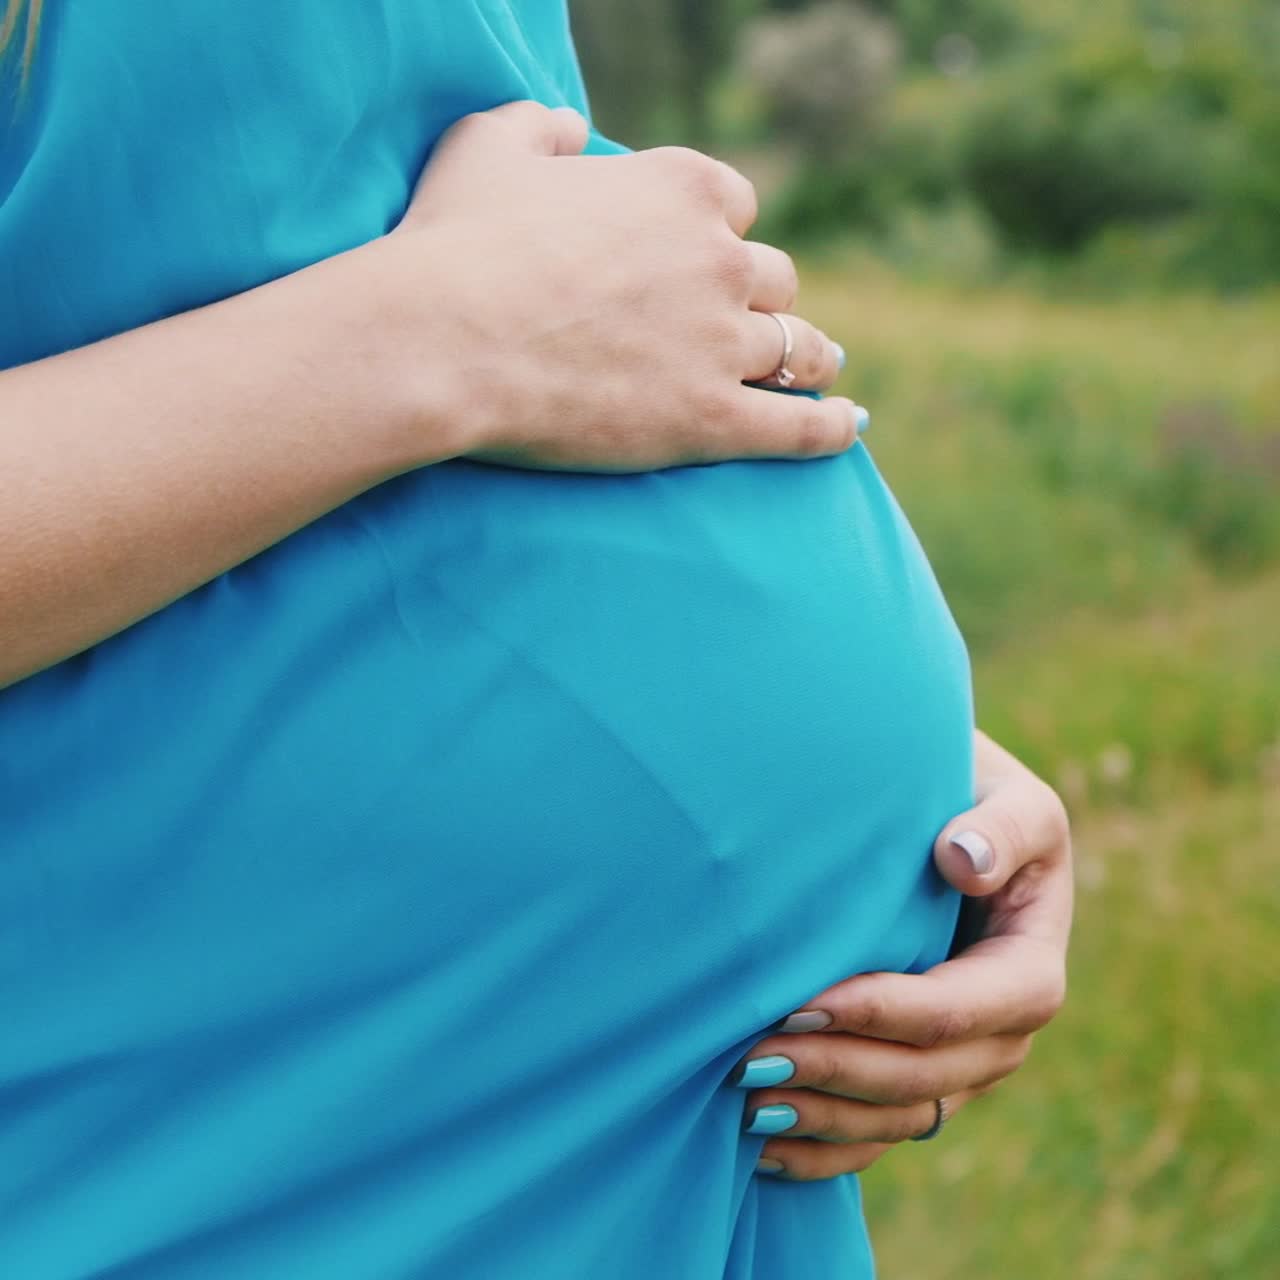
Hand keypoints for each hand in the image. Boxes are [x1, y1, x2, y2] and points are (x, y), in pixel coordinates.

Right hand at [376, 101, 857, 470]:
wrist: (446, 341)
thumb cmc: (456, 243)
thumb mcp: (485, 148)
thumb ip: (535, 124)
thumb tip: (565, 121)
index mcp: (679, 187)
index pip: (735, 203)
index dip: (722, 231)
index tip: (707, 254)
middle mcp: (718, 260)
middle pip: (773, 278)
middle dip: (763, 296)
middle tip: (758, 321)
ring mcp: (721, 344)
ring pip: (797, 348)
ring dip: (810, 355)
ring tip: (819, 369)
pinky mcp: (711, 420)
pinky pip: (795, 427)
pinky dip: (827, 428)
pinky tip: (847, 428)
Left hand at [734, 731, 1072, 1180]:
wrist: (931, 810)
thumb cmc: (965, 790)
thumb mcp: (1004, 792)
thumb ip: (998, 824)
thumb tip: (962, 860)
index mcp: (1031, 962)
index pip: (969, 1009)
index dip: (891, 1013)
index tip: (807, 1000)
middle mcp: (1003, 1028)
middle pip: (930, 1076)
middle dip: (840, 1071)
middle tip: (752, 1056)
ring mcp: (961, 1062)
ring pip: (901, 1116)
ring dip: (824, 1115)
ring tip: (744, 1100)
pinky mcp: (919, 1076)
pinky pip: (880, 1133)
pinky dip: (824, 1149)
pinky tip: (758, 1147)